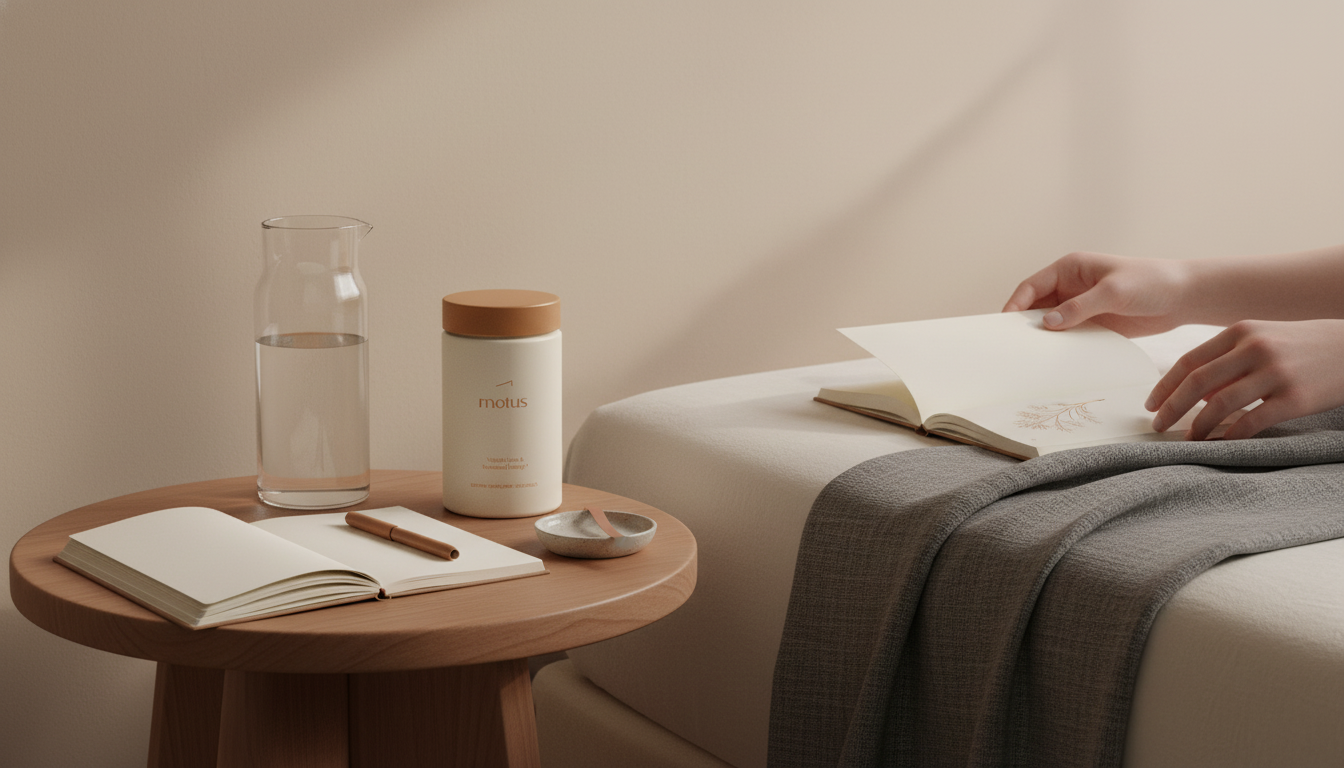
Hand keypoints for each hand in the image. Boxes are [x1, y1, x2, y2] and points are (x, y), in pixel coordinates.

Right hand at [1002, 252, 1191, 336]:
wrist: (1183, 297)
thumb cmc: (1151, 283)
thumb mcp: (1113, 292)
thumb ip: (1079, 307)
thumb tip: (1047, 324)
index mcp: (1070, 269)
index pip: (1032, 286)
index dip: (1016, 304)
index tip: (1005, 324)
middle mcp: (1070, 287)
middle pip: (1036, 306)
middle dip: (1023, 323)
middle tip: (1011, 344)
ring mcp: (1080, 307)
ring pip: (1050, 323)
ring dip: (1041, 337)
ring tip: (1028, 355)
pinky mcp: (1092, 324)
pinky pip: (1068, 337)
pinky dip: (1059, 347)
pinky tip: (1053, 360)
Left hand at [1148, 319, 1343, 439]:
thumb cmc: (1302, 348)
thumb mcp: (1263, 341)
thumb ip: (1228, 362)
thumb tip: (1195, 396)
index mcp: (1241, 332)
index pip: (1189, 361)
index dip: (1164, 385)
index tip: (1150, 404)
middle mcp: (1255, 349)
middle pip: (1197, 382)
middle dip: (1171, 407)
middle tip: (1157, 426)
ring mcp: (1275, 373)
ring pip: (1219, 404)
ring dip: (1197, 426)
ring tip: (1188, 439)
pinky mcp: (1295, 398)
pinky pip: (1252, 422)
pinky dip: (1230, 436)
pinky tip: (1220, 444)